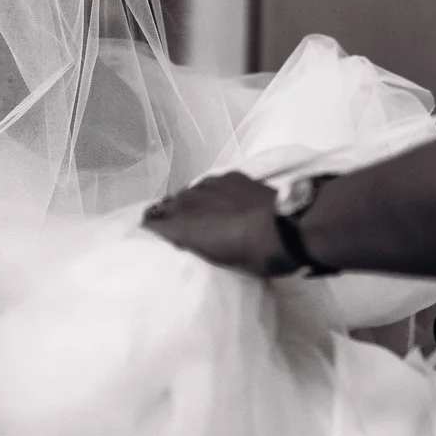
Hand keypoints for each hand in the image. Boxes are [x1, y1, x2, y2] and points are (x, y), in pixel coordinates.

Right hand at [140, 172, 297, 276]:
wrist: (284, 228)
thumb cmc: (251, 256)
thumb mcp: (215, 259)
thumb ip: (194, 245)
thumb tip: (186, 239)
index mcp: (181, 227)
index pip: (152, 224)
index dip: (151, 230)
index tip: (153, 238)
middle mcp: (188, 202)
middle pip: (167, 205)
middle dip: (167, 215)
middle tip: (174, 227)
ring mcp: (209, 185)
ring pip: (188, 192)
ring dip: (189, 202)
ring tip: (197, 213)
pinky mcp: (229, 175)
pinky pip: (210, 184)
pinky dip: (210, 193)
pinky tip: (221, 200)